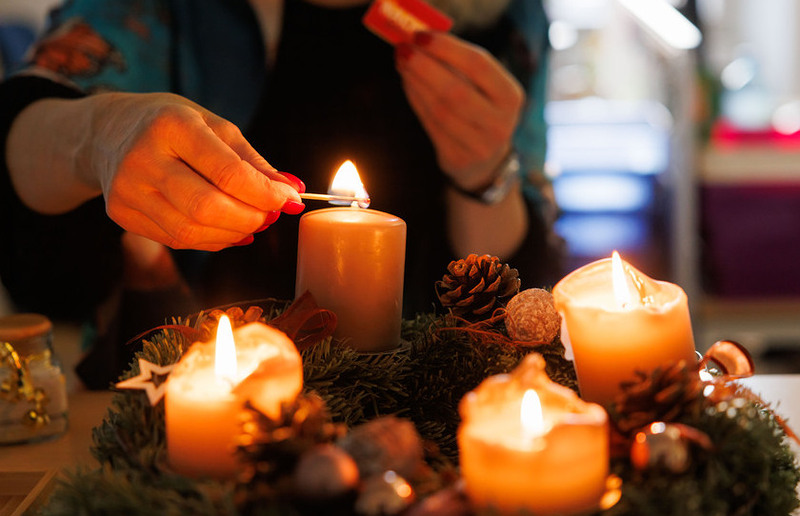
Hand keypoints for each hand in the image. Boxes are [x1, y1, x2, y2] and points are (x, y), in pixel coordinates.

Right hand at [82, 92, 303, 250]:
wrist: (108, 131)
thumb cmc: (173, 126)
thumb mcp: (215, 127)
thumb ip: (253, 162)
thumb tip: (293, 192)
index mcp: (172, 126)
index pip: (228, 172)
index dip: (265, 194)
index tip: (289, 200)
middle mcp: (143, 158)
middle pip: (207, 208)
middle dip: (250, 218)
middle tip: (270, 215)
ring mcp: (127, 190)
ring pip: (191, 232)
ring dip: (233, 234)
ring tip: (252, 223)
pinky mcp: (120, 214)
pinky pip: (176, 240)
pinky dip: (211, 240)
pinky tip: (227, 230)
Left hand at [395, 32, 524, 190]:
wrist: (485, 160)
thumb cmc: (479, 109)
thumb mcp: (481, 86)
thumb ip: (457, 64)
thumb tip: (420, 41)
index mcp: (511, 97)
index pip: (479, 65)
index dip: (447, 49)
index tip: (422, 36)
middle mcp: (500, 124)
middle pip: (456, 90)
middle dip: (425, 67)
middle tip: (403, 50)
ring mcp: (480, 146)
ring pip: (440, 110)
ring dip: (416, 83)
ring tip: (403, 64)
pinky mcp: (458, 159)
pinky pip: (431, 125)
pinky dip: (416, 100)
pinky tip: (408, 84)